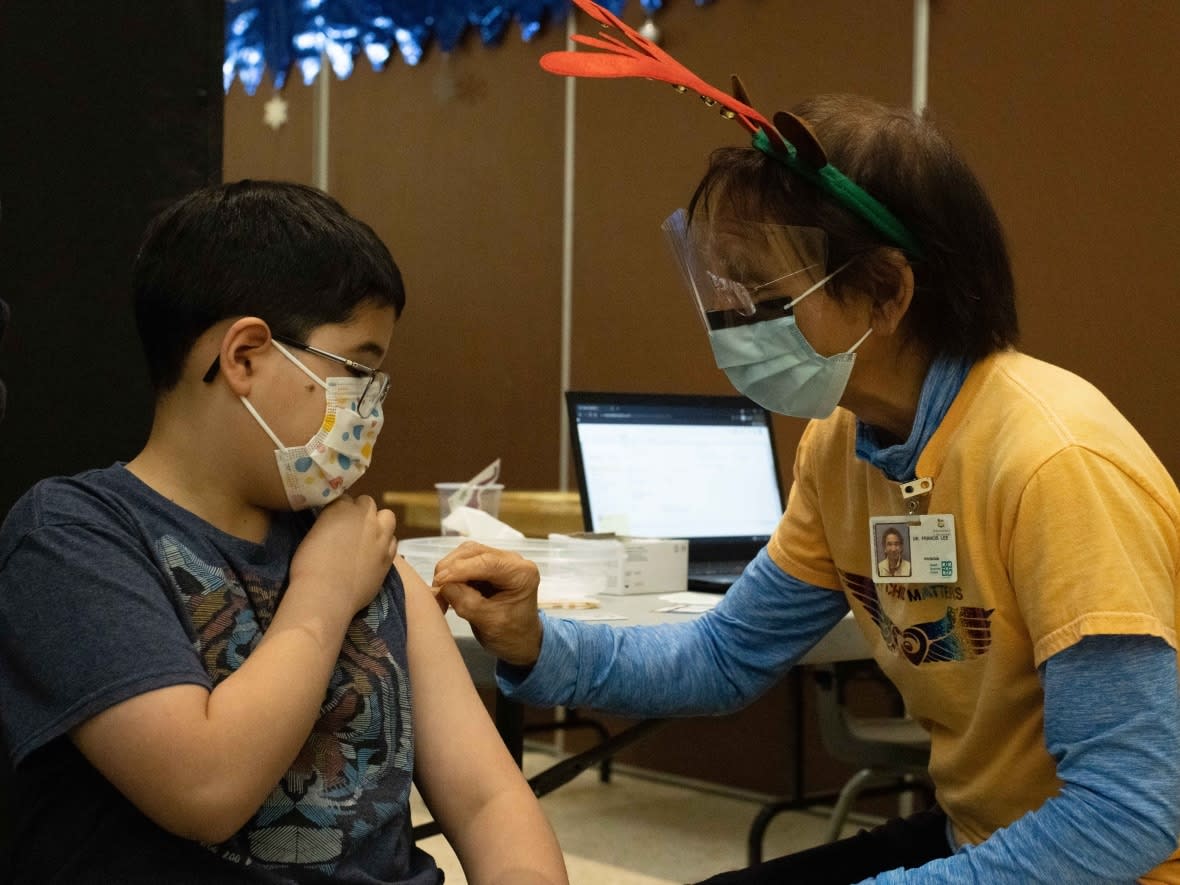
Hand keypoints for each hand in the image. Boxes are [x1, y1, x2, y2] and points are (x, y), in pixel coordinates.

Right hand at [289, 494, 397, 614]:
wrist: (326, 595)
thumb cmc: (309, 566)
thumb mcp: (313, 535)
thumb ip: (328, 523)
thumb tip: (334, 525)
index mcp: (341, 508)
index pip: (344, 499)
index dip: (340, 510)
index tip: (335, 521)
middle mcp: (364, 517)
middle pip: (367, 503)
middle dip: (360, 512)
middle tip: (351, 529)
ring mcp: (380, 535)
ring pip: (387, 517)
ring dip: (378, 523)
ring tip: (368, 538)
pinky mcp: (389, 555)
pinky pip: (393, 541)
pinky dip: (385, 543)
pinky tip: (375, 554)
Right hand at [433, 542, 542, 666]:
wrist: (519, 640)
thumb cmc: (510, 634)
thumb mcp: (488, 622)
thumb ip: (466, 602)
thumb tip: (443, 585)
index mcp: (521, 573)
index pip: (487, 562)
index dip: (459, 569)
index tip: (439, 581)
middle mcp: (512, 560)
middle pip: (473, 552)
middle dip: (450, 569)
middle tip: (436, 592)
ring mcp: (499, 560)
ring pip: (465, 554)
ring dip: (448, 571)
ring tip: (441, 594)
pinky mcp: (487, 565)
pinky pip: (463, 561)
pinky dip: (451, 574)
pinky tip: (446, 590)